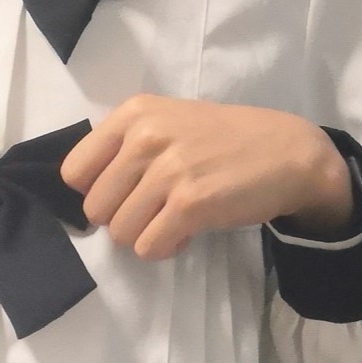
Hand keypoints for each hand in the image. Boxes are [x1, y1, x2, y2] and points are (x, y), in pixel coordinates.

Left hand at [61, 95, 355, 262]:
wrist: (287, 153)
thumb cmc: (224, 141)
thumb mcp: (168, 124)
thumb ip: (126, 148)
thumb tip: (88, 193)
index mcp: (134, 114)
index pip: (74, 172)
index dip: (96, 192)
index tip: (124, 194)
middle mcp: (146, 137)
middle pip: (95, 209)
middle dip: (122, 219)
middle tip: (154, 210)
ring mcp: (168, 171)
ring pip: (119, 233)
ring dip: (144, 236)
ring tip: (172, 220)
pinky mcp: (190, 204)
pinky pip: (148, 248)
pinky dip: (165, 249)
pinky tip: (185, 233)